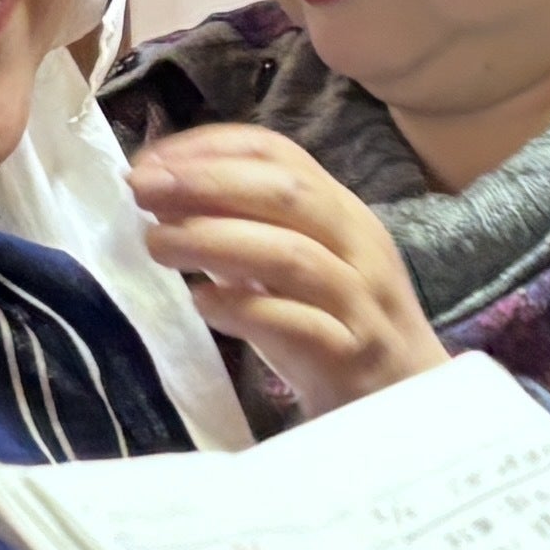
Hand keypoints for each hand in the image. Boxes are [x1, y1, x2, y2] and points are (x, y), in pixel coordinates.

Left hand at [127, 122, 448, 414]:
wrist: (408, 400)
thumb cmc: (341, 328)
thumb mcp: (300, 268)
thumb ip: (246, 231)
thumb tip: (165, 198)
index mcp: (342, 213)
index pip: (280, 155)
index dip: (211, 149)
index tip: (152, 160)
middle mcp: (357, 246)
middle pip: (285, 193)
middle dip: (205, 183)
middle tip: (141, 190)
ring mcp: (360, 302)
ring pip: (289, 255)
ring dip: (214, 241)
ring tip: (157, 244)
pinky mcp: (351, 358)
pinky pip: (298, 326)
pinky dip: (244, 309)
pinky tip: (203, 304)